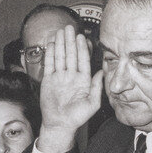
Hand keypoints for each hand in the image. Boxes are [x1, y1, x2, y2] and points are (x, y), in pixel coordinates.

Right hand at [37, 25, 103, 152]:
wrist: (59, 124)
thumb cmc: (77, 117)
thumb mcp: (92, 103)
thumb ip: (97, 87)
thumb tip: (102, 71)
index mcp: (83, 80)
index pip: (82, 60)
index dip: (82, 48)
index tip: (81, 36)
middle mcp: (71, 76)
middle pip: (71, 55)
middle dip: (70, 41)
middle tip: (69, 27)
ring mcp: (60, 77)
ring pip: (60, 57)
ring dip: (61, 44)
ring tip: (61, 31)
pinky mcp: (49, 80)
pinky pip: (50, 64)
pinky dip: (51, 54)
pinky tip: (52, 44)